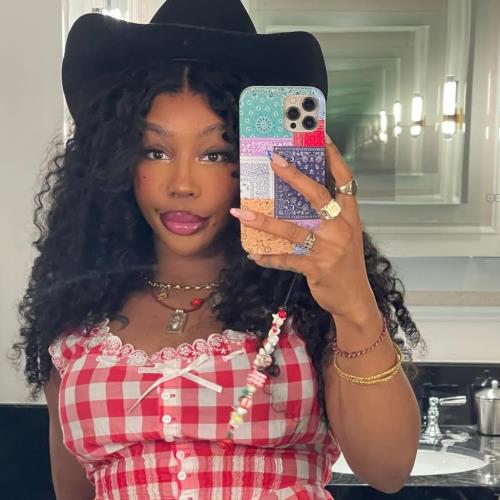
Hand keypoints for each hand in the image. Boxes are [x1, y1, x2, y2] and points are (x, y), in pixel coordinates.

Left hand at [230, 133, 377, 319]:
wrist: (354, 299)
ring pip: (292, 229)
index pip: (345, 180)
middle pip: (317, 195)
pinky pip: (286, 259)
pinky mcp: (317, 267)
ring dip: (263, 221)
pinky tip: (253, 254)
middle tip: (274, 159)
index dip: (334, 157)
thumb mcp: (343, 235)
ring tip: (240, 213)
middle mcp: (342, 227)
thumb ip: (326, 217)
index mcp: (350, 215)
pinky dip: (268, 257)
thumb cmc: (345, 264)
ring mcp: (329, 248)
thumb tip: (297, 197)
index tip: (320, 136)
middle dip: (294, 176)